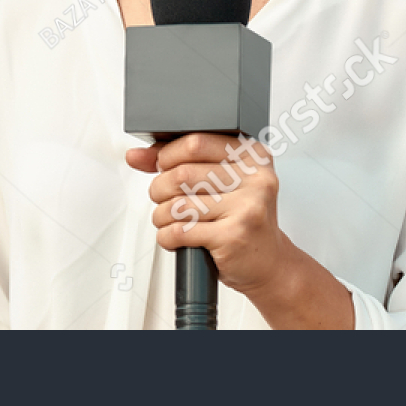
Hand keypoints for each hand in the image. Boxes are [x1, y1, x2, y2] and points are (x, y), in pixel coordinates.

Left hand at [126, 133, 353, 327]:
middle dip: (160, 187)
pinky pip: (181, 231)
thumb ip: (180, 162)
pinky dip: (166, 236)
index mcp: (253, 156)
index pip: (196, 141)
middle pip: (182, 173)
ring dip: (161, 215)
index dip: (167, 154)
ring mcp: (247, 208)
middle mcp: (255, 179)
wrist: (270, 263)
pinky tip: (174, 237)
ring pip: (178, 204)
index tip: (160, 165)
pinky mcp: (234, 236)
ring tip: (167, 219)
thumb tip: (135, 155)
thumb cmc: (241, 219)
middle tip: (162, 197)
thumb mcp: (220, 182)